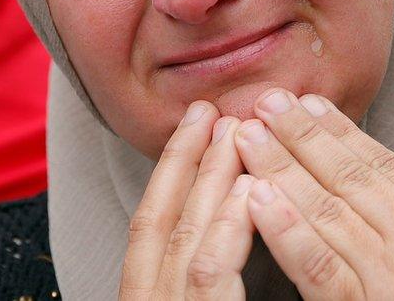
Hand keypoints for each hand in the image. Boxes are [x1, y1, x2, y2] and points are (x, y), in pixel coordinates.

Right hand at [119, 101, 253, 299]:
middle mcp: (149, 298)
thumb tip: (217, 213)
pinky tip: (249, 190)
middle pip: (162, 216)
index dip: (170, 167)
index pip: (149, 221)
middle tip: (213, 112)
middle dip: (187, 157)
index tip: (193, 126)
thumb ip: (198, 266)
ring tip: (235, 133)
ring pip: (187, 233)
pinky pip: (210, 270)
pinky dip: (228, 226)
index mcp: (144, 293)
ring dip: (210, 178)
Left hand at [235, 89, 393, 299]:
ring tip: (248, 136)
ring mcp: (393, 279)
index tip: (305, 103)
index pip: (380, 161)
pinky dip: (285, 230)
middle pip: (346, 176)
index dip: (337, 130)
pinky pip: (317, 266)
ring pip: (324, 211)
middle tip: (263, 103)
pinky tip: (256, 198)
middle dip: (298, 136)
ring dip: (279, 169)